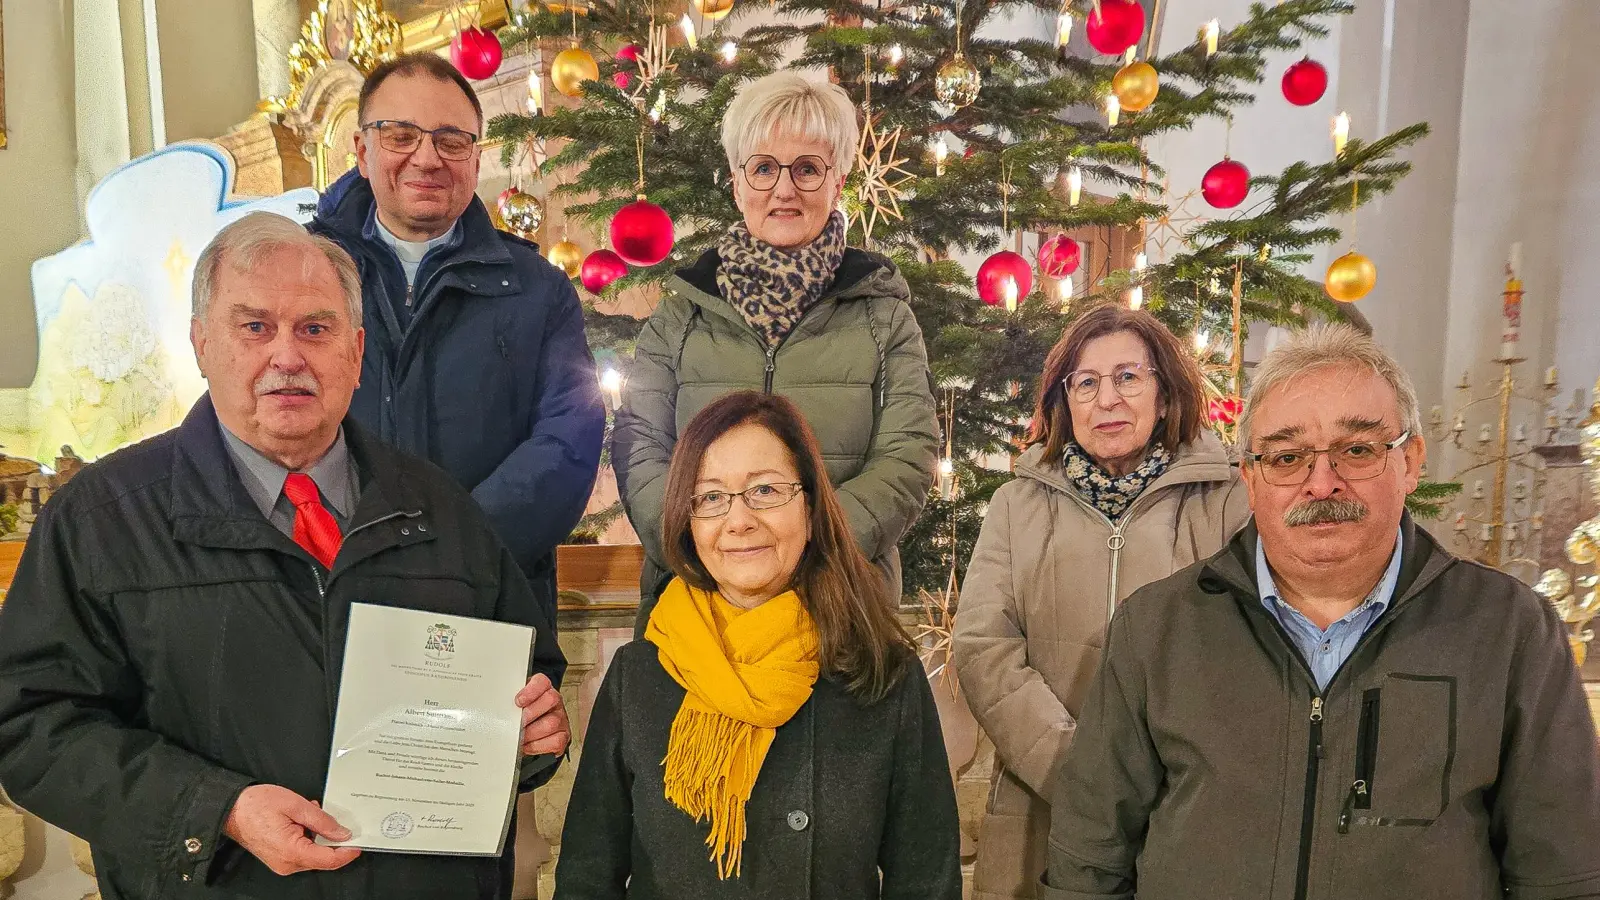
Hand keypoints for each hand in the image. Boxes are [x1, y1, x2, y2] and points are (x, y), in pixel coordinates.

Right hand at [223, 784, 361, 875]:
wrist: (229, 809)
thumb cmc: (257, 805)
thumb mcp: (296, 805)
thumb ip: (322, 821)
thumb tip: (343, 833)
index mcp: (292, 852)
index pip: (329, 860)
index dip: (347, 852)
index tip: (360, 841)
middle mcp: (287, 864)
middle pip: (323, 858)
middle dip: (331, 838)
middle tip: (327, 814)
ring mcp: (282, 864)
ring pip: (313, 854)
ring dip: (317, 834)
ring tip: (308, 812)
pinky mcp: (279, 859)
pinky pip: (302, 852)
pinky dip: (307, 837)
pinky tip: (301, 820)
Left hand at [515, 673, 569, 755]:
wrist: (532, 731)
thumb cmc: (523, 715)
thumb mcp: (516, 703)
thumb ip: (510, 702)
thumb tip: (497, 708)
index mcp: (543, 689)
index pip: (542, 681)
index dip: (531, 691)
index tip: (518, 701)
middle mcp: (554, 702)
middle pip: (550, 699)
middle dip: (530, 714)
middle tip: (516, 723)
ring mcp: (561, 719)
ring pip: (551, 723)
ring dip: (531, 733)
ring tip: (519, 737)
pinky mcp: (563, 736)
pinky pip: (555, 742)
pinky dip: (538, 746)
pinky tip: (528, 745)